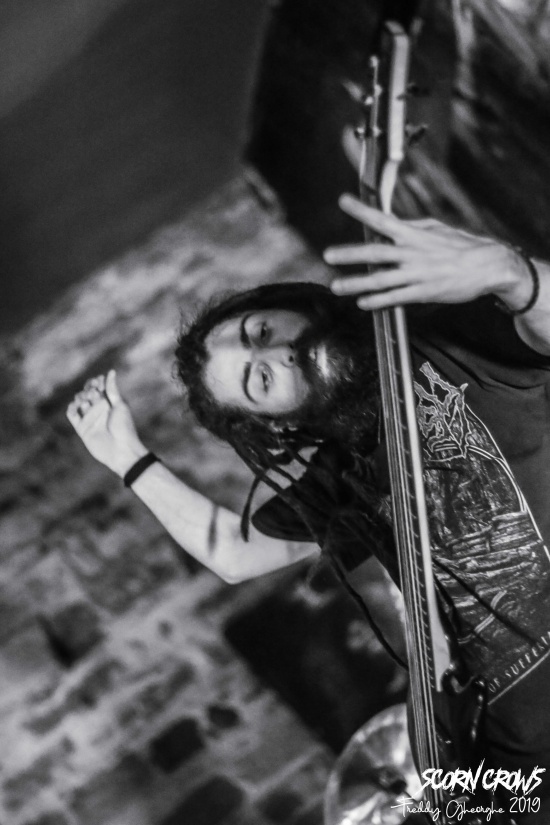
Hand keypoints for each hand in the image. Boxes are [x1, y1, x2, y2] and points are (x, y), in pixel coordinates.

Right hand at [67, 371, 147, 476]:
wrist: (121, 450)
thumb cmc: (124, 427)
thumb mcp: (120, 405)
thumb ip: (112, 389)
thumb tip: (110, 372)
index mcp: (110, 403)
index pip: (99, 387)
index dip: (97, 382)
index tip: (99, 382)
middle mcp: (99, 409)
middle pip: (88, 392)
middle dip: (89, 389)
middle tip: (94, 393)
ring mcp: (90, 418)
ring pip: (79, 402)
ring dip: (80, 397)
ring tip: (86, 399)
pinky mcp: (82, 428)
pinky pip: (72, 415)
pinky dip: (72, 408)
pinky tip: (77, 405)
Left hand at [324, 194, 532, 310]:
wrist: (489, 266)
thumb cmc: (462, 246)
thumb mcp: (437, 229)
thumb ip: (412, 227)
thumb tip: (394, 223)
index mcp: (414, 234)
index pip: (383, 219)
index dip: (362, 210)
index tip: (343, 201)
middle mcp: (412, 253)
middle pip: (375, 252)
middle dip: (350, 254)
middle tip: (328, 255)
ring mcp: (417, 274)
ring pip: (380, 279)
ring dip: (356, 283)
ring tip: (337, 286)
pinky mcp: (424, 292)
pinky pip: (396, 298)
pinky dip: (378, 301)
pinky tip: (363, 303)